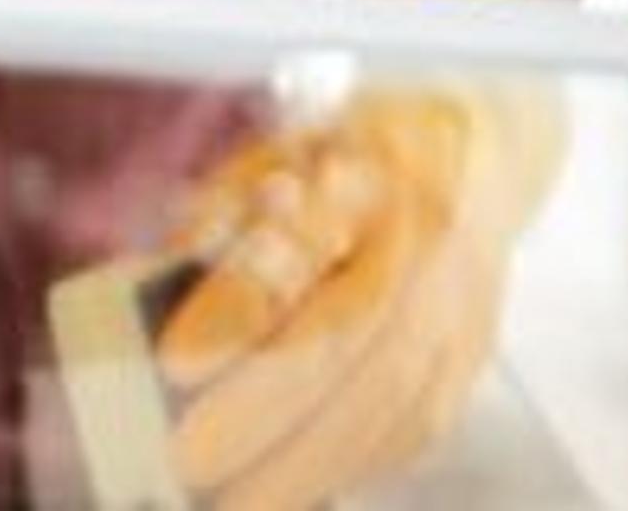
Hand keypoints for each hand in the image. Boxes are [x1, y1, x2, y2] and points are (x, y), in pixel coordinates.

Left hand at [153, 0, 568, 509]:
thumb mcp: (270, 156)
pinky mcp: (473, 357)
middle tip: (189, 463)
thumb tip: (151, 294)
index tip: (175, 362)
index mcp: (367, 166)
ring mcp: (463, 302)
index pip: (302, 242)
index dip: (240, 306)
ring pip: (392, 399)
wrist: (476, 152)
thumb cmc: (347, 157)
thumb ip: (218, 221)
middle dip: (266, 412)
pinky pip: (415, 428)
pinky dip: (350, 466)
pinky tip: (293, 489)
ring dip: (308, 464)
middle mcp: (427, 234)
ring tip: (230, 503)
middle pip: (354, 338)